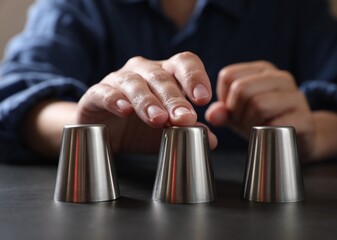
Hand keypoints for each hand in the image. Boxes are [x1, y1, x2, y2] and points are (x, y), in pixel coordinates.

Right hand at [77, 52, 217, 152]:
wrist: (105, 133)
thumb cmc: (141, 126)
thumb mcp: (167, 132)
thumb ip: (188, 132)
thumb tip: (210, 140)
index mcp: (166, 74)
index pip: (184, 63)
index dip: (195, 77)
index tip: (203, 99)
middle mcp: (143, 71)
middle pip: (161, 77)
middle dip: (174, 98)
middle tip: (184, 118)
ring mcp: (119, 80)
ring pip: (135, 83)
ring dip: (148, 101)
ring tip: (158, 120)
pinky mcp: (96, 94)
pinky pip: (105, 93)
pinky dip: (115, 100)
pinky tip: (124, 110)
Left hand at [205, 61, 314, 158]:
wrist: (298, 139)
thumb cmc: (263, 121)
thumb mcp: (238, 114)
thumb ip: (222, 112)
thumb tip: (212, 115)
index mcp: (262, 70)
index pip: (228, 76)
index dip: (224, 99)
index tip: (233, 111)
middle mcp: (280, 77)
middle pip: (241, 89)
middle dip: (236, 112)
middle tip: (244, 124)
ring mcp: (296, 96)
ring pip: (259, 104)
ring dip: (250, 124)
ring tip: (256, 130)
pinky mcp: (305, 119)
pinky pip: (276, 124)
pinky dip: (266, 134)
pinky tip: (269, 135)